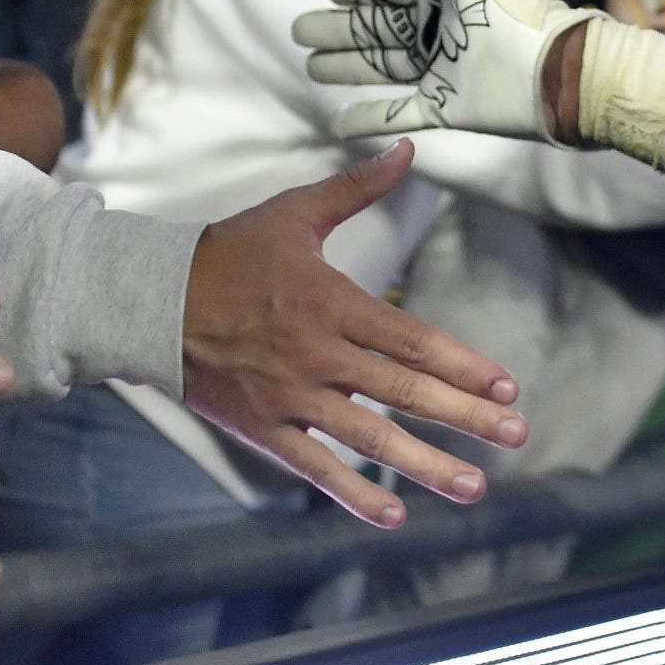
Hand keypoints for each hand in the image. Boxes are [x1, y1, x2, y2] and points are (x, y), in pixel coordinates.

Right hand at [182, 140, 527, 526]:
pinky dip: (352, 493)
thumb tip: (407, 148)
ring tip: (475, 487)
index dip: (464, 366)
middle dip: (466, 417)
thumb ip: (356, 187)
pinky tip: (393, 515)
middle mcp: (319, 356)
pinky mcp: (262, 427)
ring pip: (370, 437)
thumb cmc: (229, 253)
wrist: (146, 302)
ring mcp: (291, 397)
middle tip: (517, 435)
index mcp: (334, 305)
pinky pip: (314, 466)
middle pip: (405, 392)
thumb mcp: (294, 213)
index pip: (413, 342)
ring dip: (425, 465)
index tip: (507, 386)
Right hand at [294, 0, 599, 143]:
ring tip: (311, 65)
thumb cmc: (516, 8)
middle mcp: (440, 31)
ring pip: (382, 67)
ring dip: (346, 66)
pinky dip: (368, 117)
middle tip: (299, 30)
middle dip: (338, 28)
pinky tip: (336, 121)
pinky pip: (399, 113)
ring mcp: (442, 71)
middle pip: (378, 28)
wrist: (556, 68)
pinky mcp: (448, 108)